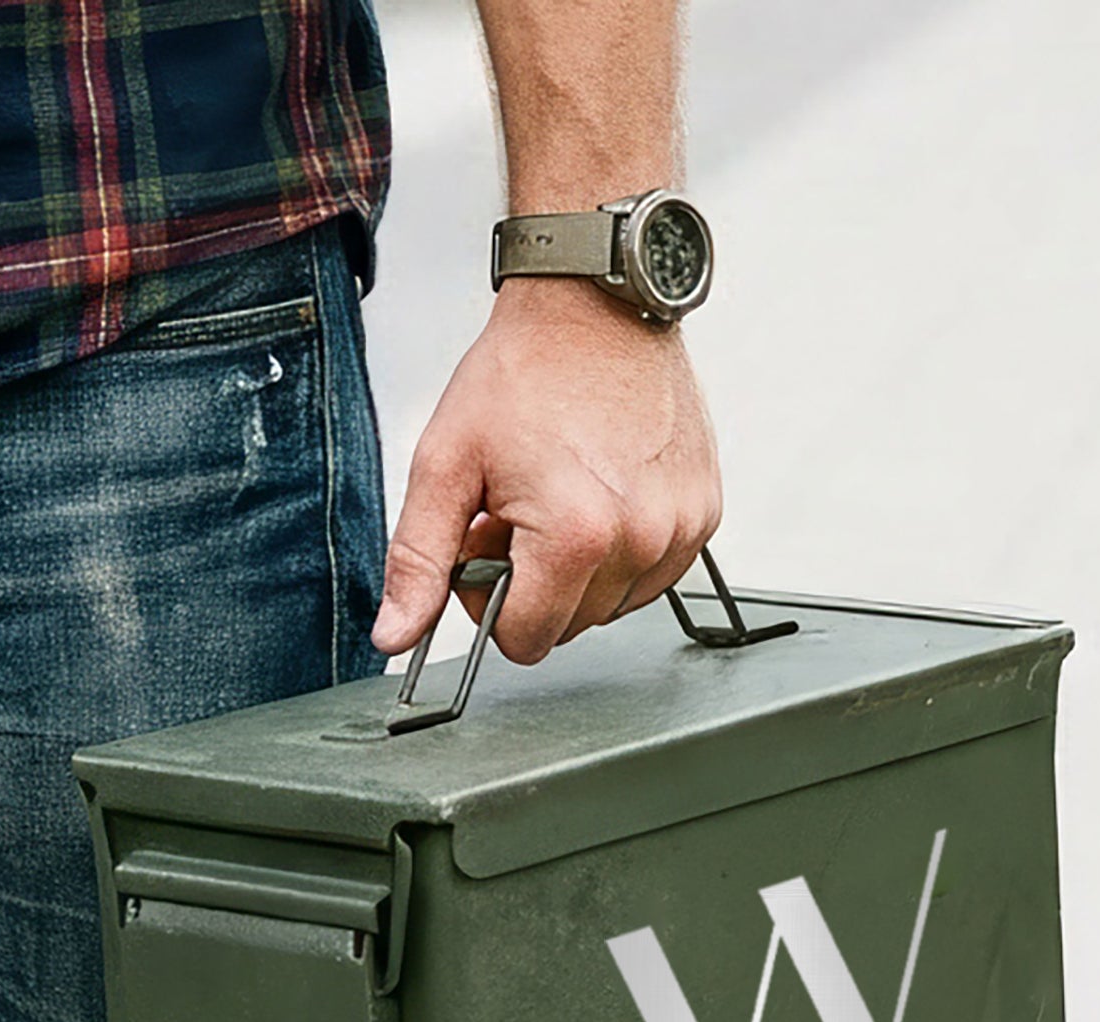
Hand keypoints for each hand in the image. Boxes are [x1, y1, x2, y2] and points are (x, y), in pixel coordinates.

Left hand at [370, 279, 723, 665]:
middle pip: (569, 628)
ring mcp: (680, 527)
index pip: (525, 641)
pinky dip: (620, 551)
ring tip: (558, 498)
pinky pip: (652, 574)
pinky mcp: (703, 511)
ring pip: (611, 607)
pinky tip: (600, 493)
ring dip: (578, 571)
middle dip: (533, 585)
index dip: (489, 604)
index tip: (484, 549)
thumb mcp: (445, 465)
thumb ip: (418, 561)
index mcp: (575, 537)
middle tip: (516, 513)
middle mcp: (640, 539)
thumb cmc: (522, 372)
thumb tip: (396, 636)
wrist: (593, 302)